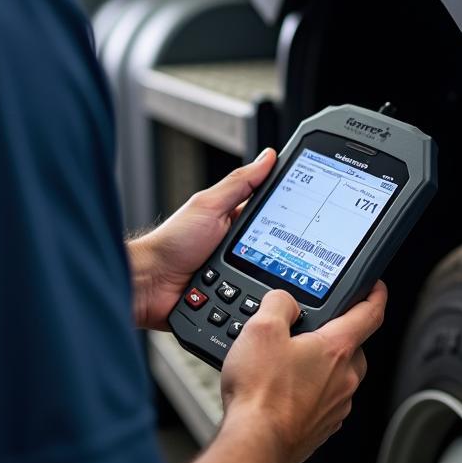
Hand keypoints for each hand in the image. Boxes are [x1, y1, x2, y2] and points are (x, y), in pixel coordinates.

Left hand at [129, 148, 276, 329]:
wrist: (149, 284)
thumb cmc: (172, 242)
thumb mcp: (209, 205)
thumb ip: (239, 183)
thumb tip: (268, 157)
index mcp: (236, 221)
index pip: (274, 216)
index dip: (293, 216)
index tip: (312, 218)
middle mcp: (238, 249)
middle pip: (277, 252)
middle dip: (282, 258)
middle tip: (285, 259)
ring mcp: (235, 275)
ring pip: (268, 281)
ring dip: (267, 283)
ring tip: (258, 280)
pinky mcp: (231, 301)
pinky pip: (253, 305)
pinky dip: (255, 305)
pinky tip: (254, 302)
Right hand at [220, 281, 387, 462]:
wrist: (255, 442)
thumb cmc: (262, 392)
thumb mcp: (262, 328)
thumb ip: (279, 303)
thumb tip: (285, 301)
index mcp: (336, 349)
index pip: (369, 314)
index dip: (375, 295)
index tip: (377, 287)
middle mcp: (344, 379)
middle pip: (354, 347)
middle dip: (340, 334)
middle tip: (317, 327)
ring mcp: (335, 406)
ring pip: (339, 375)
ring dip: (323, 365)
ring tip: (291, 360)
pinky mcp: (321, 427)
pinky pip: (325, 400)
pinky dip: (312, 390)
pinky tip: (286, 389)